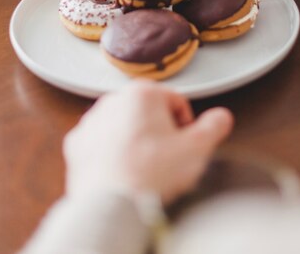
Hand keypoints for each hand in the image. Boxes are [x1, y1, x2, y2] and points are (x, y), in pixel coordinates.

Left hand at [63, 81, 232, 205]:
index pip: (176, 102)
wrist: (113, 206)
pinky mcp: (77, 144)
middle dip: (159, 132)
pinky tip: (123, 172)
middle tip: (167, 159)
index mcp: (143, 93)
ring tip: (145, 169)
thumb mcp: (197, 149)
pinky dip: (112, 154)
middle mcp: (113, 100)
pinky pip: (101, 144)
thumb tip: (222, 117)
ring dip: (135, 141)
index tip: (184, 146)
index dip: (186, 126)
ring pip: (124, 126)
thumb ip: (214, 127)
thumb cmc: (153, 175)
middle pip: (148, 112)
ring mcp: (92, 121)